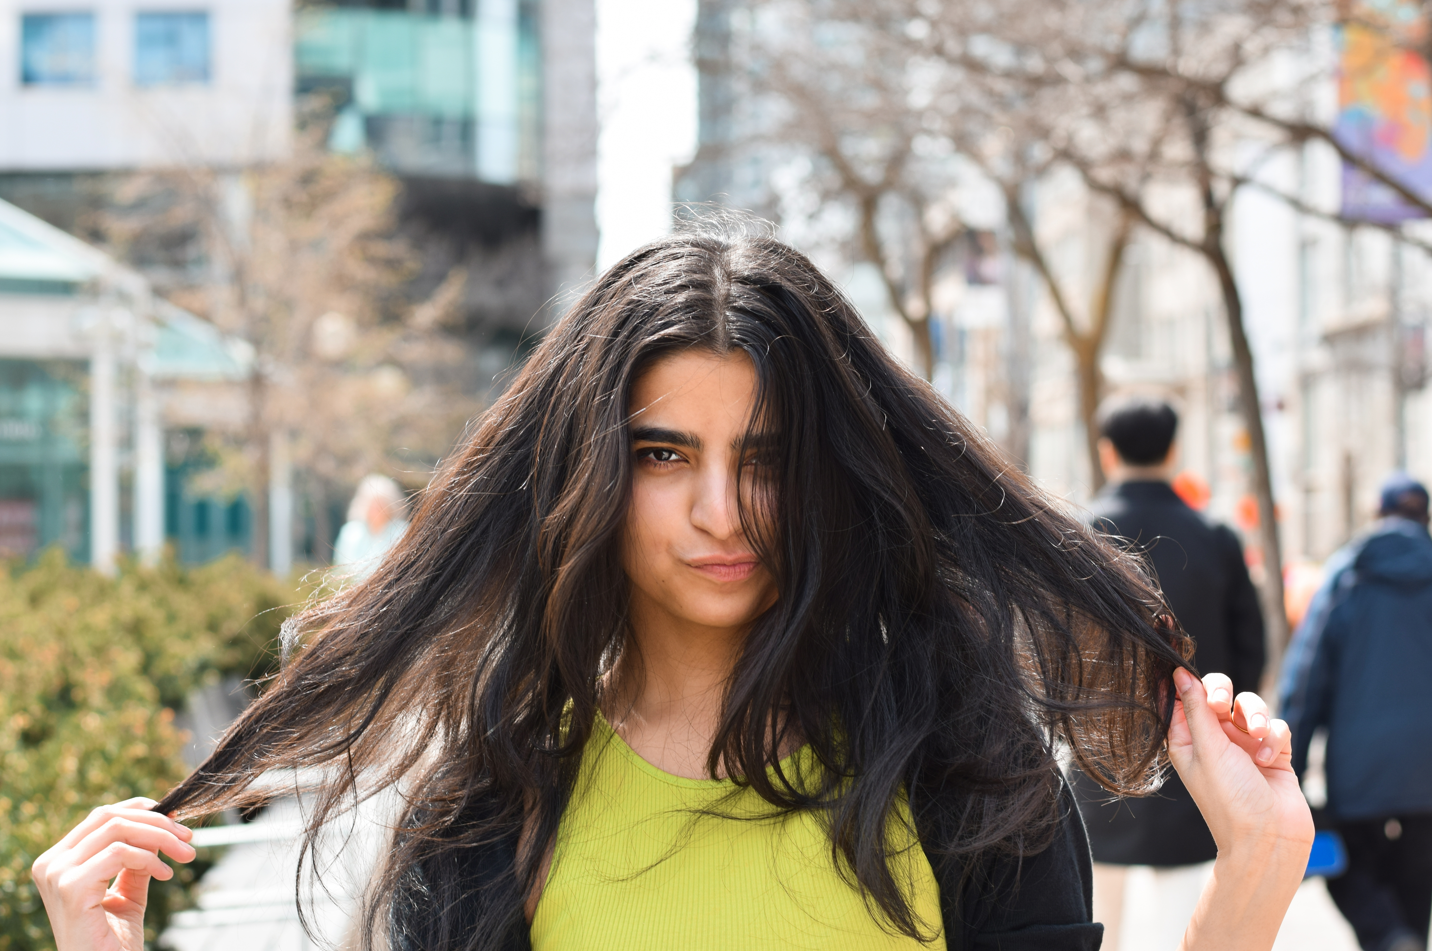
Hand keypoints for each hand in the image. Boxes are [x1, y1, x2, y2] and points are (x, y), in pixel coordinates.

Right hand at [32, 798, 195, 950]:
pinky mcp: (70, 887)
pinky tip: (165, 876)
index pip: (101, 816)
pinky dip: (149, 859)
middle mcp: (50, 863)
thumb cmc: (112, 941)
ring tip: (185, 855)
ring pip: (117, 829)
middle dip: (156, 822)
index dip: (141, 810)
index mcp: (59, 860)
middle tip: (188, 837)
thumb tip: (161, 825)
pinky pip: (118, 853)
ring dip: (160, 837)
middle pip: (110, 816)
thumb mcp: (128, 891)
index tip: (175, 819)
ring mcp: (56, 873)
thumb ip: (138, 858)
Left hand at [1167, 669, 1312, 856]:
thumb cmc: (1230, 799)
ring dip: (1255, 715)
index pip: (1182, 699)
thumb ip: (1196, 709)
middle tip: (1223, 704)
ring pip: (1250, 706)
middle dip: (1222, 692)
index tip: (1184, 669)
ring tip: (1257, 733)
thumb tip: (1178, 673)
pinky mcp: (1273, 753)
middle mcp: (1215, 740)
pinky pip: (1275, 727)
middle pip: (1218, 694)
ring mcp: (1245, 746)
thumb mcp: (1207, 750)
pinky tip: (1268, 760)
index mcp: (1188, 741)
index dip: (1185, 682)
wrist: (1271, 839)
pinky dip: (1274, 739)